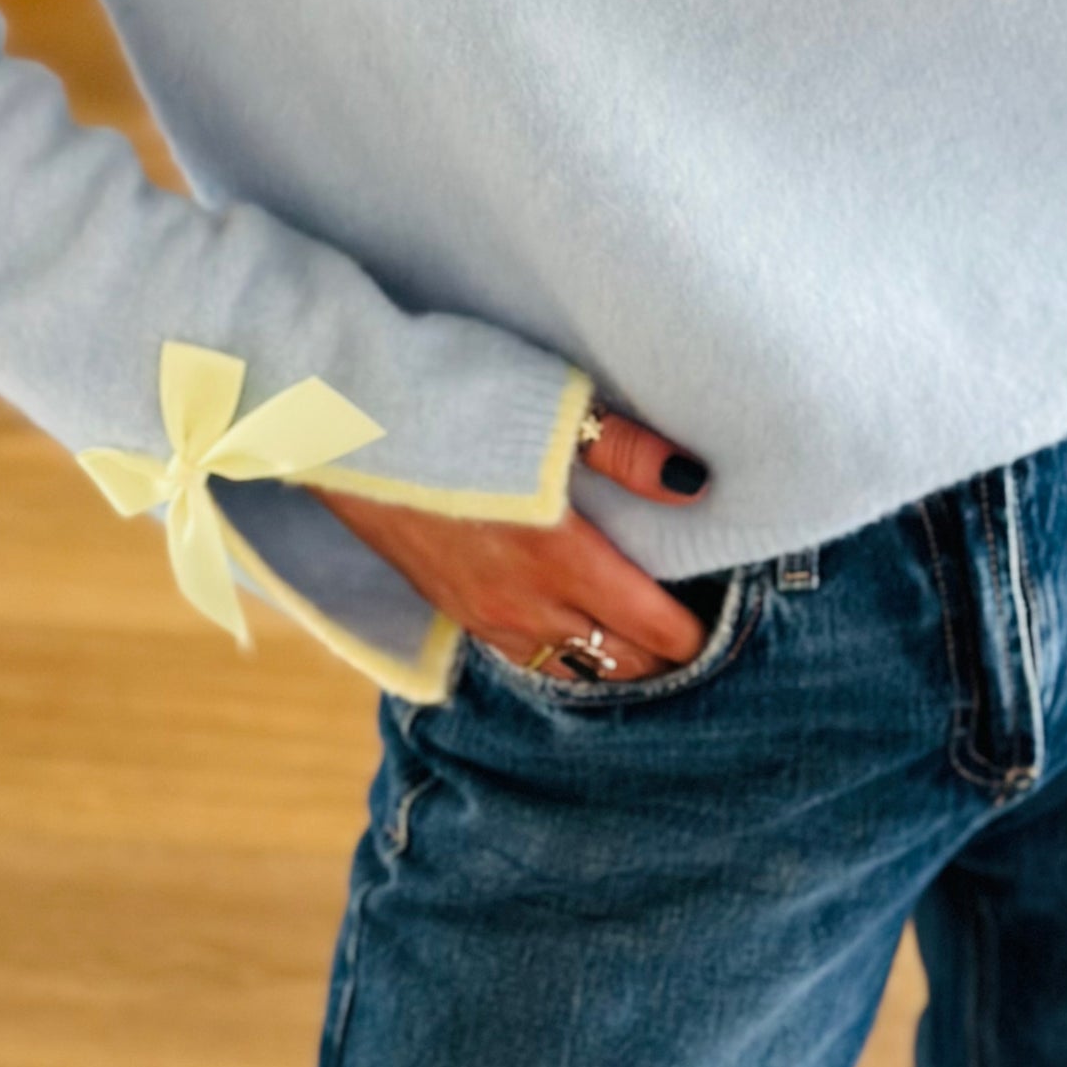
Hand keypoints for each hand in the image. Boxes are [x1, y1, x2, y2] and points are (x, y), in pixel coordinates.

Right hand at [308, 397, 715, 683]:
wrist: (343, 415)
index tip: (723, 623)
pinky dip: (555, 656)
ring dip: (607, 663)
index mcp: (561, 558)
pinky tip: (561, 633)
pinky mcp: (443, 605)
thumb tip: (697, 484)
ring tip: (638, 645)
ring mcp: (479, 612)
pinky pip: (517, 657)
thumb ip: (628, 451)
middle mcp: (524, 603)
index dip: (693, 634)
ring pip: (565, 668)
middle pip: (615, 663)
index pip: (651, 628)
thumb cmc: (454, 398)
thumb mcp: (553, 408)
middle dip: (660, 659)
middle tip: (692, 639)